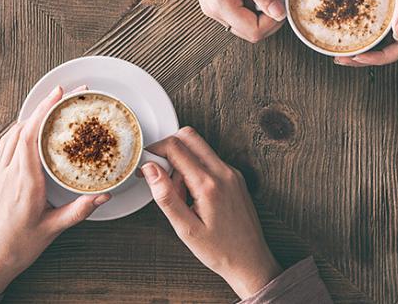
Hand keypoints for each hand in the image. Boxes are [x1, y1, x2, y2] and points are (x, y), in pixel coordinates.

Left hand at [0, 86, 110, 293]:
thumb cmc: (16, 247)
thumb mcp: (53, 229)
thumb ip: (79, 210)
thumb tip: (103, 195)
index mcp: (25, 183)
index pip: (32, 136)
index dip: (45, 111)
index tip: (59, 95)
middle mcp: (9, 173)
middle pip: (22, 128)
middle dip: (43, 106)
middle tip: (62, 94)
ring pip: (12, 134)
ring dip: (31, 116)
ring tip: (50, 107)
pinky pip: (7, 145)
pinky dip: (21, 130)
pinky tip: (31, 131)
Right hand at [142, 127, 281, 299]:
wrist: (251, 261)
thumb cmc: (220, 250)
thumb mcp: (185, 229)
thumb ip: (165, 196)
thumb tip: (150, 169)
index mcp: (208, 184)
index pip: (175, 147)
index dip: (155, 151)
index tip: (146, 165)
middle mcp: (223, 172)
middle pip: (189, 136)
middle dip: (168, 148)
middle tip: (160, 173)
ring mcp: (231, 172)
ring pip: (199, 147)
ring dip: (183, 159)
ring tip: (181, 193)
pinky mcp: (235, 176)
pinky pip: (210, 159)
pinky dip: (195, 167)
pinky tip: (194, 194)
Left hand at [335, 0, 397, 66]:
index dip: (381, 59)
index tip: (359, 58)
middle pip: (384, 47)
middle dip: (362, 58)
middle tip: (339, 58)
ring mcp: (387, 6)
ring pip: (372, 36)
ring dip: (355, 47)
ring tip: (336, 50)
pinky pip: (364, 19)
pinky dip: (351, 28)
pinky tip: (335, 26)